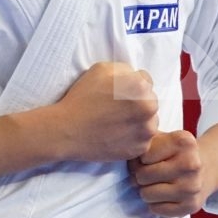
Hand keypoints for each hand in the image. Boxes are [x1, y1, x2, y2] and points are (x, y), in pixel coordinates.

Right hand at [44, 61, 158, 163]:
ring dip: (138, 121)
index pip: (146, 82)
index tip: (117, 94)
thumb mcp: (102, 68)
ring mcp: (146, 131)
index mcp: (141, 87)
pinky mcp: (140, 149)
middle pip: (150, 102)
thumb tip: (136, 77)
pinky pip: (143, 139)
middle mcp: (149, 109)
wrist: (67, 130)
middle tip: (116, 109)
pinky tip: (116, 134)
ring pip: (149, 122)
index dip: (131, 86)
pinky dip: (133, 137)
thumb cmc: (83, 97)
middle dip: (138, 103)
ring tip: (116, 122)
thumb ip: (126, 70)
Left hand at [127, 130, 210, 217]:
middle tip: (148, 174)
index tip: (147, 158)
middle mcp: (192, 164)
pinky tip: (164, 195)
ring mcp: (192, 187)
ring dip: (146, 191)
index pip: (143, 155)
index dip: (140, 158)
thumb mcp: (162, 138)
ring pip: (146, 195)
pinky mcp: (191, 206)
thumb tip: (125, 159)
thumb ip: (142, 143)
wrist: (207, 168)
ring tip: (155, 184)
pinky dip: (155, 204)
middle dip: (140, 175)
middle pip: (142, 176)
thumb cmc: (175, 152)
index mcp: (184, 142)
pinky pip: (156, 210)